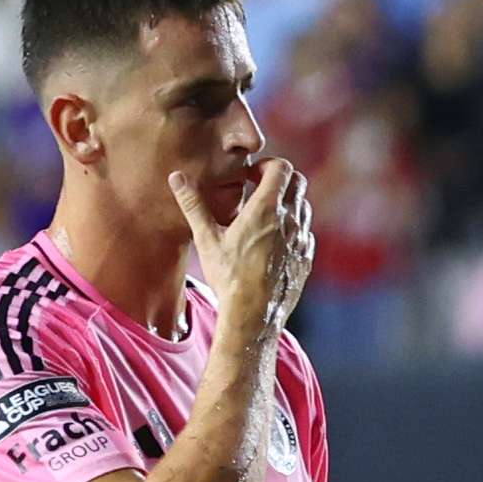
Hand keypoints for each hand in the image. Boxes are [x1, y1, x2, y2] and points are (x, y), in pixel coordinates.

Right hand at [172, 157, 312, 337]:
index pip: (282, 167)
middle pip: (298, 182)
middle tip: (258, 191)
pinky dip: (293, 228)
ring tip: (264, 216)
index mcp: (267, 209)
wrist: (253, 315)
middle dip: (280, 180)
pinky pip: (306, 233)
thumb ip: (193, 204)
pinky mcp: (306, 258)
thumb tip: (177, 177)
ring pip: (304, 207)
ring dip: (288, 203)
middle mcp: (290, 221)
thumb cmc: (229, 277)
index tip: (250, 177)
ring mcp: (302, 240)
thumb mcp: (206, 239)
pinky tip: (274, 241)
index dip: (267, 166)